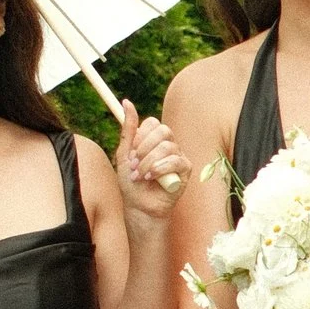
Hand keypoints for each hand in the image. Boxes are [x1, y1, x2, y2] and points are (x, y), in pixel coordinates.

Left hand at [113, 99, 185, 224]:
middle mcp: (168, 145)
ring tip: (140, 176)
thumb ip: (128, 129)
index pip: (153, 123)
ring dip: (148, 163)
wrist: (139, 206)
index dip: (141, 136)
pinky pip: (176, 160)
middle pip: (162, 131)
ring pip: (167, 147)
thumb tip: (126, 102)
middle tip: (134, 164)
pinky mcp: (185, 170)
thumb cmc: (131, 183)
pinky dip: (160, 169)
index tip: (131, 151)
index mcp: (154, 140)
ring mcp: (178, 156)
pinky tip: (152, 178)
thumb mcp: (124, 154)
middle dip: (144, 149)